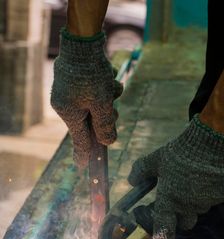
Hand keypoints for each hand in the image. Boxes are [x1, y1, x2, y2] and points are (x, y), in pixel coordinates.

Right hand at [51, 29, 122, 167]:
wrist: (83, 41)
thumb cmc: (91, 74)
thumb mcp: (102, 103)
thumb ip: (105, 125)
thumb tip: (108, 142)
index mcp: (68, 113)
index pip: (80, 140)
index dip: (84, 154)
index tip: (83, 167)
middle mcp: (66, 104)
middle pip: (92, 122)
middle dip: (107, 115)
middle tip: (113, 108)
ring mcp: (71, 92)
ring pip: (97, 105)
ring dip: (109, 98)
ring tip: (110, 84)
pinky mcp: (78, 81)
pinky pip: (95, 92)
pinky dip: (105, 87)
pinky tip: (107, 76)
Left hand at [128, 116, 223, 238]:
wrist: (210, 142)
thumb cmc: (179, 152)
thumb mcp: (155, 159)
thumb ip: (141, 171)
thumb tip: (132, 181)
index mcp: (169, 199)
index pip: (164, 227)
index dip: (162, 238)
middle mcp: (188, 206)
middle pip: (185, 221)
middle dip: (182, 214)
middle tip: (180, 196)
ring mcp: (207, 202)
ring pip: (200, 208)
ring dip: (196, 201)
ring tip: (195, 179)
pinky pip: (215, 198)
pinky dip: (212, 191)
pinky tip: (210, 175)